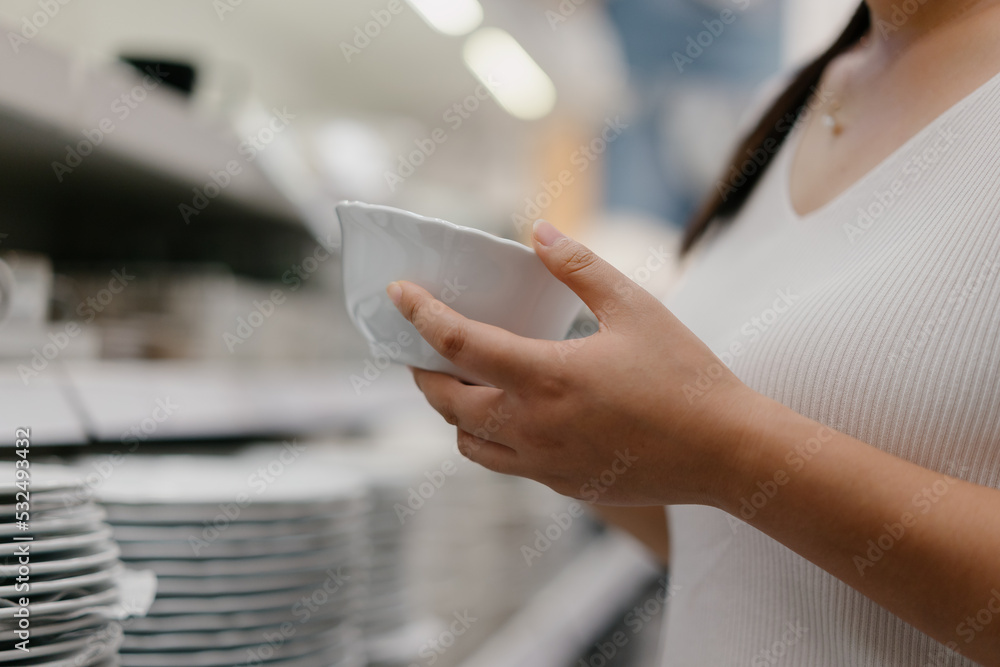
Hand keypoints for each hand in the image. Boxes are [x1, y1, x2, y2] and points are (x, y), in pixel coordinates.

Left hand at [387, 220, 762, 506]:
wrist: (726, 452)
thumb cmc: (685, 376)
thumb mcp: (635, 307)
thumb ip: (579, 267)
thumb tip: (539, 232)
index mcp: (546, 377)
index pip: (457, 343)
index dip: (419, 314)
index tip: (398, 293)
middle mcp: (533, 427)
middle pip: (447, 402)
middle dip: (423, 372)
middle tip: (423, 347)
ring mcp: (545, 464)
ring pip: (468, 442)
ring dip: (454, 411)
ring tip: (467, 382)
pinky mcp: (563, 485)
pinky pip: (505, 464)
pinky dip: (491, 438)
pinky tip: (514, 414)